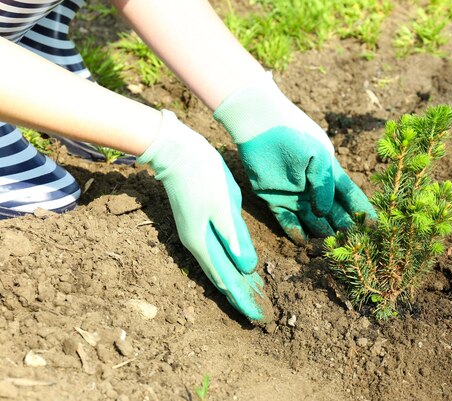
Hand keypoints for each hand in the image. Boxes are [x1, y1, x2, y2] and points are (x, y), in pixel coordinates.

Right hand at [138, 110, 271, 322]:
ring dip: (236, 281)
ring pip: (219, 265)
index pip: (227, 280)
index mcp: (203, 242)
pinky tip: (238, 265)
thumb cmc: (202, 176)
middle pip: (222, 277)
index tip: (257, 316)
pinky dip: (229, 264)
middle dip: (240, 295)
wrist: (176, 151)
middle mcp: (197, 243)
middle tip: (258, 312)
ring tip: (252, 294)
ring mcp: (195, 234)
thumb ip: (235, 238)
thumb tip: (247, 268)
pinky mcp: (198, 223)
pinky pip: (216, 252)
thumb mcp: (223, 207)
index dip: (243, 299)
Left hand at [214, 73, 375, 243]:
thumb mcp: (319, 157)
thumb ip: (325, 185)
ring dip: (321, 231)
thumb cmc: (295, 135)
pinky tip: (303, 240)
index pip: (349, 194)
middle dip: (344, 225)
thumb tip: (325, 212)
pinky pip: (286, 220)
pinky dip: (295, 230)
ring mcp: (294, 194)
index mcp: (328, 171)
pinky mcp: (274, 198)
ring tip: (331, 244)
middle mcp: (313, 186)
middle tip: (354, 242)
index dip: (362, 210)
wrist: (260, 126)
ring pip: (312, 219)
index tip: (374, 225)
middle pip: (333, 211)